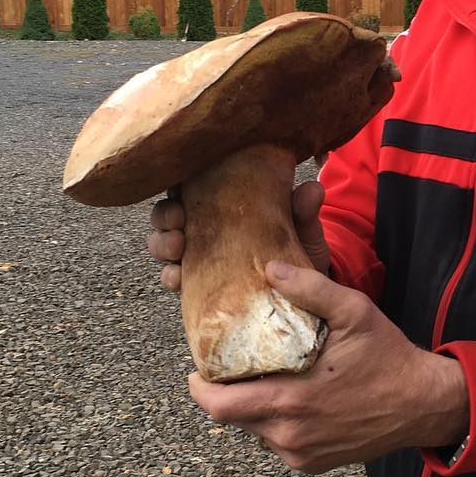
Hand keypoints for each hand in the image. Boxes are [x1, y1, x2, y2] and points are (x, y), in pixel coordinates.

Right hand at [148, 178, 331, 291]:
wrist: (306, 292)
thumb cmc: (299, 249)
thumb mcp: (303, 229)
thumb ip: (303, 211)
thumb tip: (313, 188)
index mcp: (223, 204)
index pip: (191, 187)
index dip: (178, 184)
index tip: (180, 187)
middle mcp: (204, 228)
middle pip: (168, 214)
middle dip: (165, 216)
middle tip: (177, 220)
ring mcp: (198, 257)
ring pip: (163, 245)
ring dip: (162, 243)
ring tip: (177, 246)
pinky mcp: (198, 285)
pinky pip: (174, 279)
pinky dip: (170, 276)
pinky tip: (178, 278)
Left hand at [188, 261, 469, 473]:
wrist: (424, 404)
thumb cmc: (388, 356)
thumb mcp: (354, 311)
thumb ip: (310, 287)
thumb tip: (271, 267)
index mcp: (290, 400)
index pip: (219, 406)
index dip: (200, 387)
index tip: (200, 367)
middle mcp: (289, 435)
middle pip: (232, 419)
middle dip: (224, 394)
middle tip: (230, 368)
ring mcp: (301, 454)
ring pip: (255, 431)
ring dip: (254, 407)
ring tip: (268, 378)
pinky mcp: (314, 464)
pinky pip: (279, 443)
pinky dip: (278, 422)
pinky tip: (295, 398)